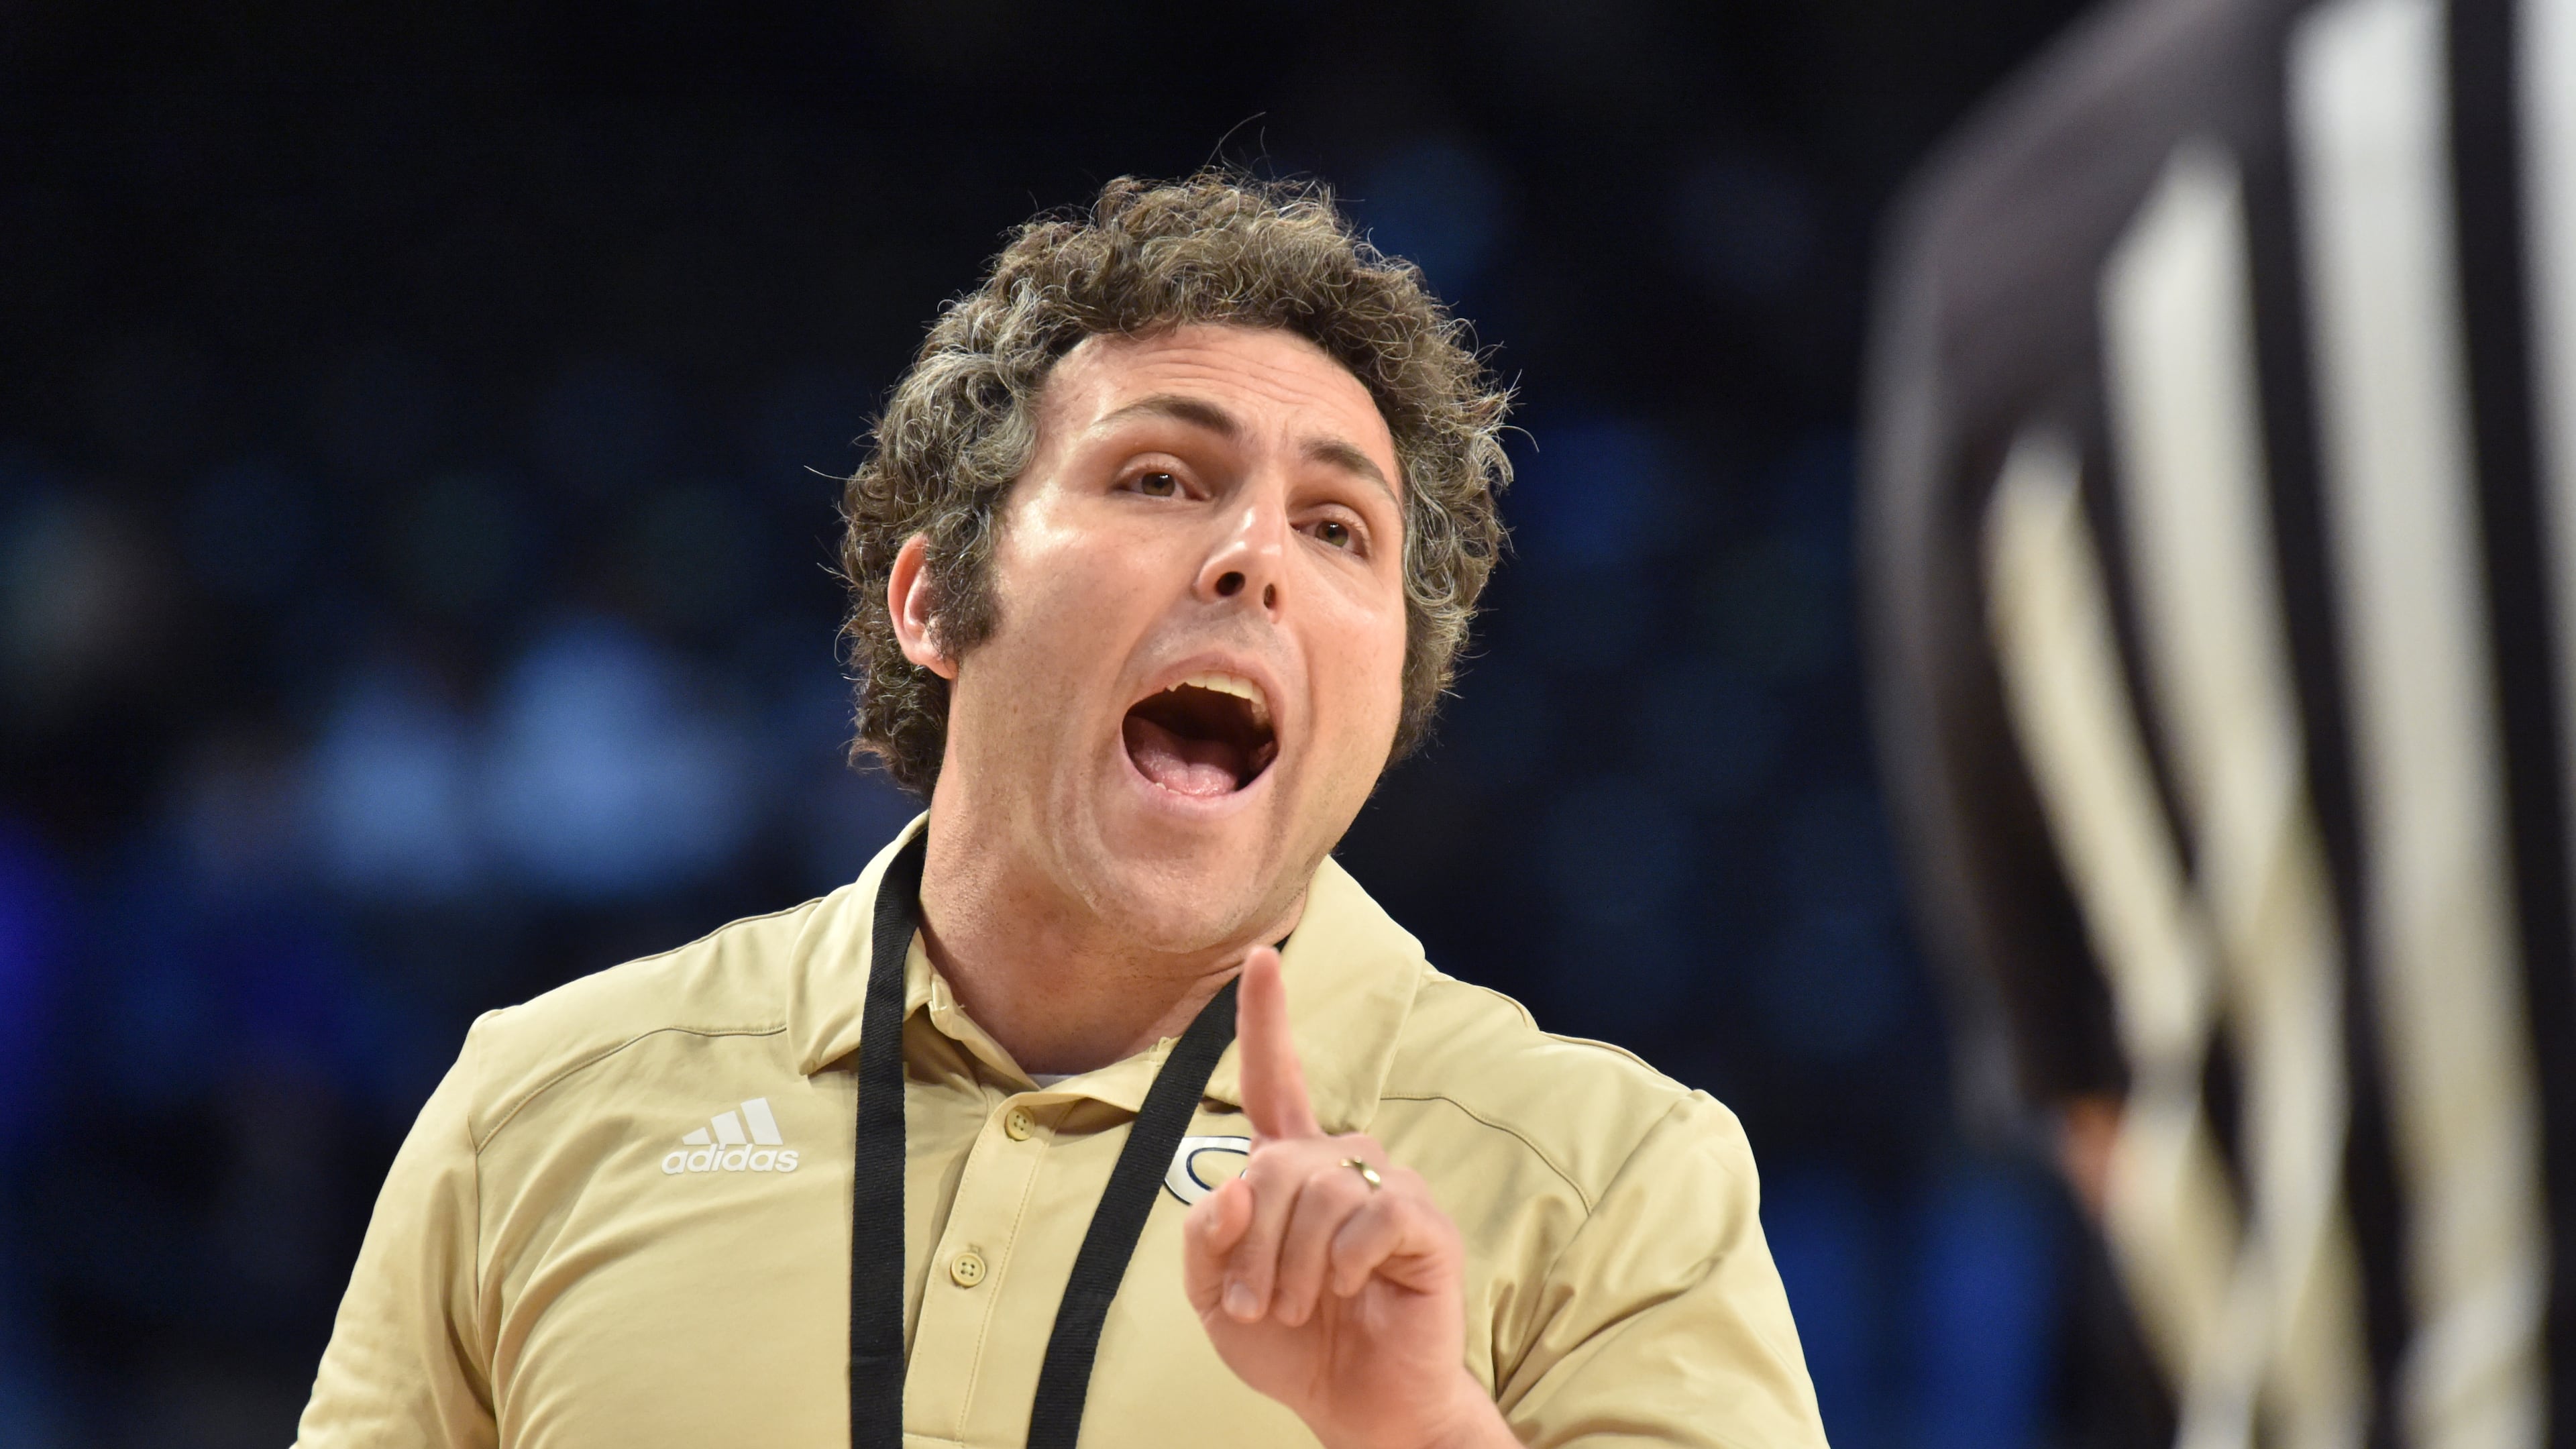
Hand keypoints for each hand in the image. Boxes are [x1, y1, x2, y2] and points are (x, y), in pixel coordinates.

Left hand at [1182, 948, 1512, 1448]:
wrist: (1359, 1407)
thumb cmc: (1293, 1345)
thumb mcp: (1216, 1299)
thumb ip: (1204, 1241)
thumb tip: (1230, 1183)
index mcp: (1291, 1168)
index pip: (1275, 1078)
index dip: (1265, 1019)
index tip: (1263, 957)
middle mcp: (1341, 1162)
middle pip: (1273, 1163)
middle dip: (1250, 1245)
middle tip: (1258, 1305)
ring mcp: (1386, 1187)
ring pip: (1314, 1190)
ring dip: (1290, 1266)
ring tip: (1300, 1307)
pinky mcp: (1423, 1222)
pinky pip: (1368, 1215)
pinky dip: (1343, 1262)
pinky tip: (1350, 1290)